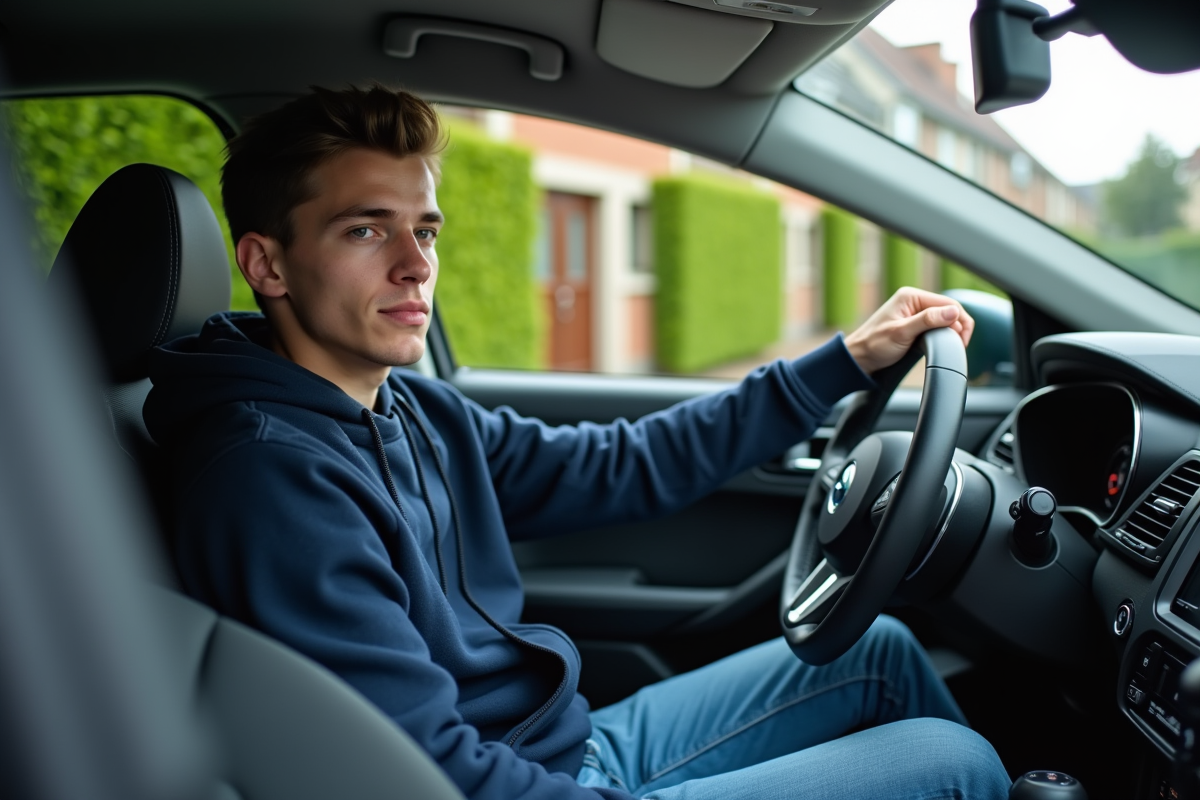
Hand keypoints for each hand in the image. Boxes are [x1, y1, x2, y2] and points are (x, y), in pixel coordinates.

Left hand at [844, 287, 973, 374]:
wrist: (859, 358)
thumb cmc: (874, 345)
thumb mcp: (902, 333)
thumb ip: (927, 321)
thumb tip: (953, 312)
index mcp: (911, 296)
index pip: (948, 303)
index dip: (960, 321)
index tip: (962, 340)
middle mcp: (914, 300)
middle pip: (948, 310)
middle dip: (957, 327)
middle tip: (958, 346)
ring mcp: (914, 312)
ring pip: (944, 319)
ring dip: (950, 332)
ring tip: (951, 346)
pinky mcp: (914, 323)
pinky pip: (936, 326)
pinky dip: (942, 335)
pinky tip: (942, 344)